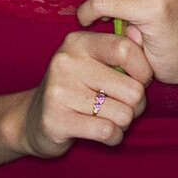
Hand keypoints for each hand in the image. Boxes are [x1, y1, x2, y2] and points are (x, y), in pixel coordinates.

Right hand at [18, 30, 152, 158]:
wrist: (32, 119)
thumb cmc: (76, 88)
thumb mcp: (93, 62)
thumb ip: (119, 51)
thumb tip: (145, 40)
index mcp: (79, 41)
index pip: (126, 49)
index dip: (144, 71)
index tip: (141, 81)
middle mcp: (67, 61)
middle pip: (132, 89)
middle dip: (137, 105)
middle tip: (125, 106)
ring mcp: (59, 90)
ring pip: (123, 114)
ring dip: (124, 123)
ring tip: (111, 119)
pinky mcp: (56, 120)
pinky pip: (107, 132)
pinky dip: (114, 138)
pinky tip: (105, 133)